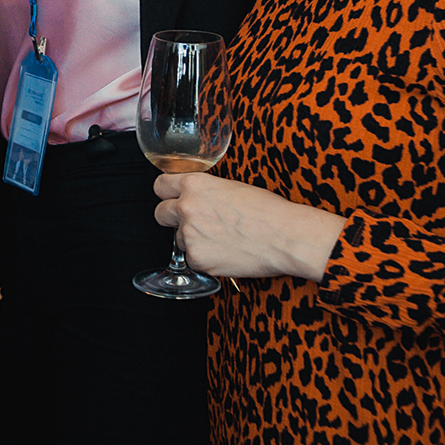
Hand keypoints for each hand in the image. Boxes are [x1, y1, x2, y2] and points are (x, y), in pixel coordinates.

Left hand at [153, 173, 346, 282]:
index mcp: (195, 185)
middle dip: (172, 219)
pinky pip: (192, 260)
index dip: (167, 194)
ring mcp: (190, 234)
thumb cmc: (267, 211)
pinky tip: (225, 253)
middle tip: (193, 223)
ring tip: (221, 239)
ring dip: (193, 240)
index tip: (170, 199)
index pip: (160, 185)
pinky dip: (205, 259)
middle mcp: (186, 207)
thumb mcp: (231, 187)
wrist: (284, 237)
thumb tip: (197, 198)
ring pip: (178, 239)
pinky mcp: (197, 259)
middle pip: (160, 213)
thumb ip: (205, 192)